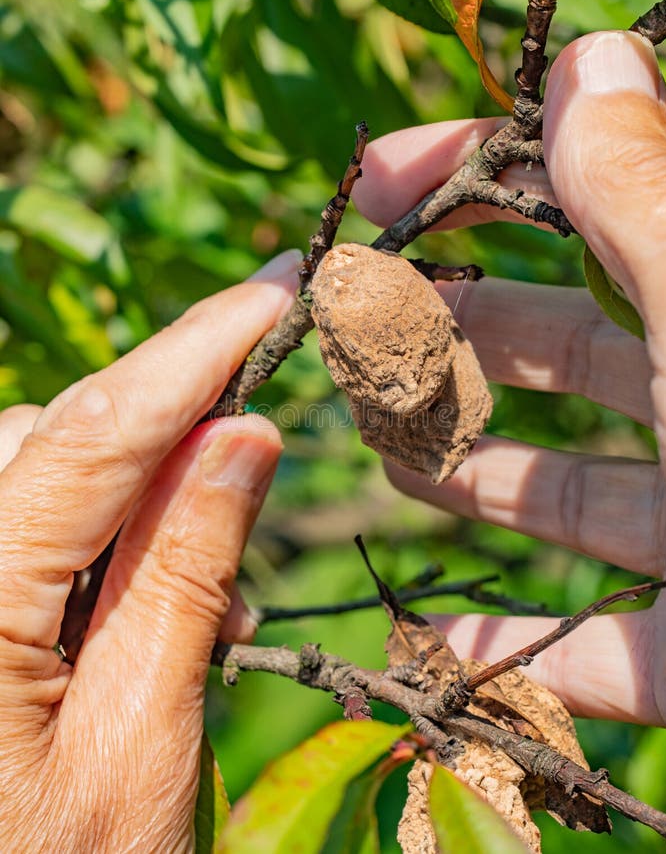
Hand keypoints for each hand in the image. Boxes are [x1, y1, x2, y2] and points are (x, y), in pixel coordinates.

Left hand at [0, 251, 298, 850]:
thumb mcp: (140, 744)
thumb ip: (184, 576)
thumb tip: (244, 435)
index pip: (93, 437)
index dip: (195, 353)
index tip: (273, 289)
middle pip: (51, 435)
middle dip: (166, 436)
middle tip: (253, 482)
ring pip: (32, 467)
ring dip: (130, 498)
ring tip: (202, 608)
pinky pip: (19, 521)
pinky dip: (92, 536)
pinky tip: (135, 614)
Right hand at [354, 31, 665, 726]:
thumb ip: (646, 191)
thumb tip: (584, 63)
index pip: (590, 216)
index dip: (479, 186)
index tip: (375, 187)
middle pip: (570, 352)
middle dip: (455, 334)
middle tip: (360, 325)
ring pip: (572, 492)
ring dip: (471, 475)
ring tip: (382, 450)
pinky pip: (598, 651)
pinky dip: (514, 650)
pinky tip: (427, 636)